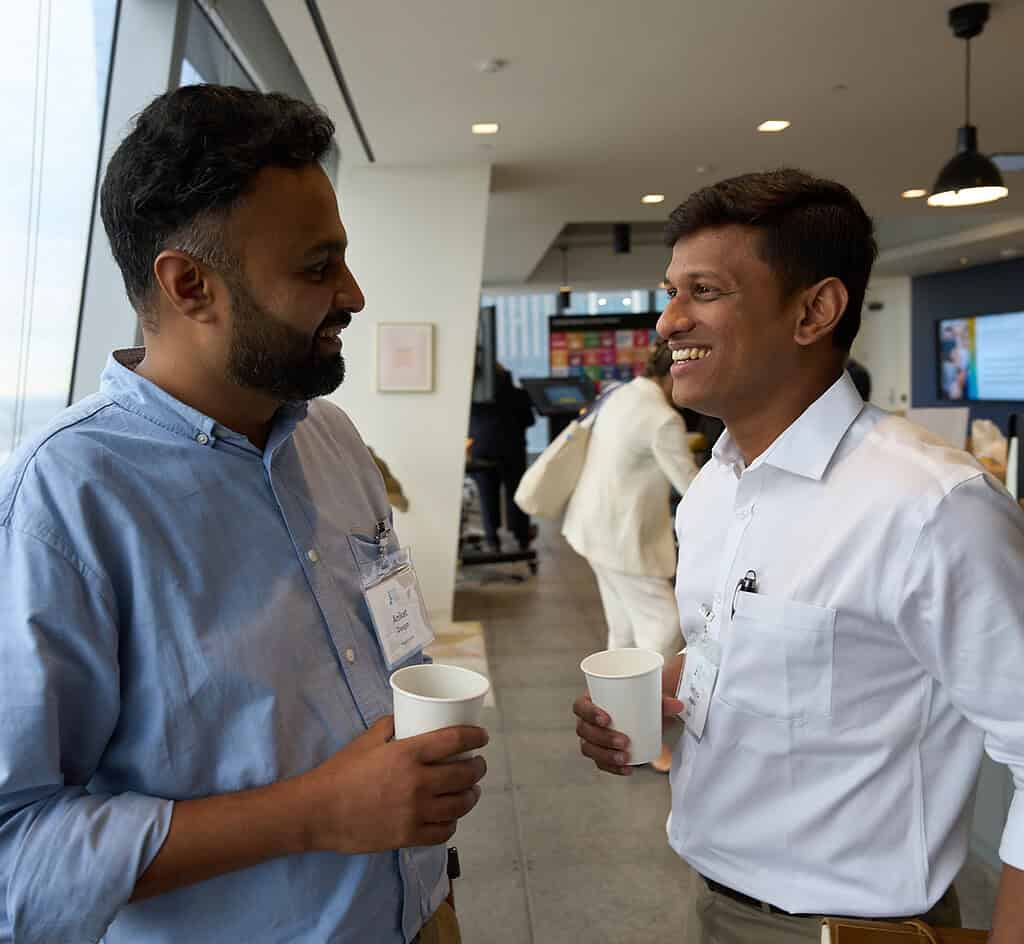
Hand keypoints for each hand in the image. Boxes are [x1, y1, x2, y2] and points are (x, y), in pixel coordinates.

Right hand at [300, 716, 487, 852]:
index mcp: (407, 754)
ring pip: (459, 805)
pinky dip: (452, 822)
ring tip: (471, 791)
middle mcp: (416, 783)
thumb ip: (390, 726)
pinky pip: (444, 831)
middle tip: (478, 764)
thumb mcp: (366, 740)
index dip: (475, 736)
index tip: (482, 736)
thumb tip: (407, 716)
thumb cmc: (340, 772)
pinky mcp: (408, 837)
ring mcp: (414, 813)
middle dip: (478, 768)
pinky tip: (451, 816)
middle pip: (464, 774)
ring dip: (471, 796)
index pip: (455, 740)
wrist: (318, 811)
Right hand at [573, 655, 684, 774]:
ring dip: (606, 755)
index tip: (607, 718)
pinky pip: (600, 763)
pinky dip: (612, 768)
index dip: (589, 713)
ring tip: (625, 757)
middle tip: (624, 741)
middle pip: (584, 731)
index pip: (580, 706)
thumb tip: (678, 705)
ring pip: (589, 749)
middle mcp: (587, 720)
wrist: (642, 712)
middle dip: (602, 739)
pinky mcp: (600, 752)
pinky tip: (626, 769)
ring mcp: (592, 738)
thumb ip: (662, 701)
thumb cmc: (638, 700)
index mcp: (591, 700)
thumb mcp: (648, 697)